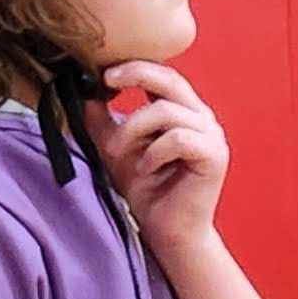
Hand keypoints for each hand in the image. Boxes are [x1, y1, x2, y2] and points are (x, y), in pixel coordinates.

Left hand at [95, 60, 231, 246]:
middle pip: (170, 79)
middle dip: (135, 74)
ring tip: (120, 153)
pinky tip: (146, 169)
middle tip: (107, 80)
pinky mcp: (214, 156)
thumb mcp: (115, 147)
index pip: (162, 73)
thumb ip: (102, 119)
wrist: (167, 232)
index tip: (102, 72)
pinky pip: (179, 139)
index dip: (134, 65)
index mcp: (182, 109)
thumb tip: (83, 88)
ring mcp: (212, 135)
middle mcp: (201, 117)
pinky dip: (155, 152)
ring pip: (168, 111)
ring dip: (135, 129)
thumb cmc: (147, 190)